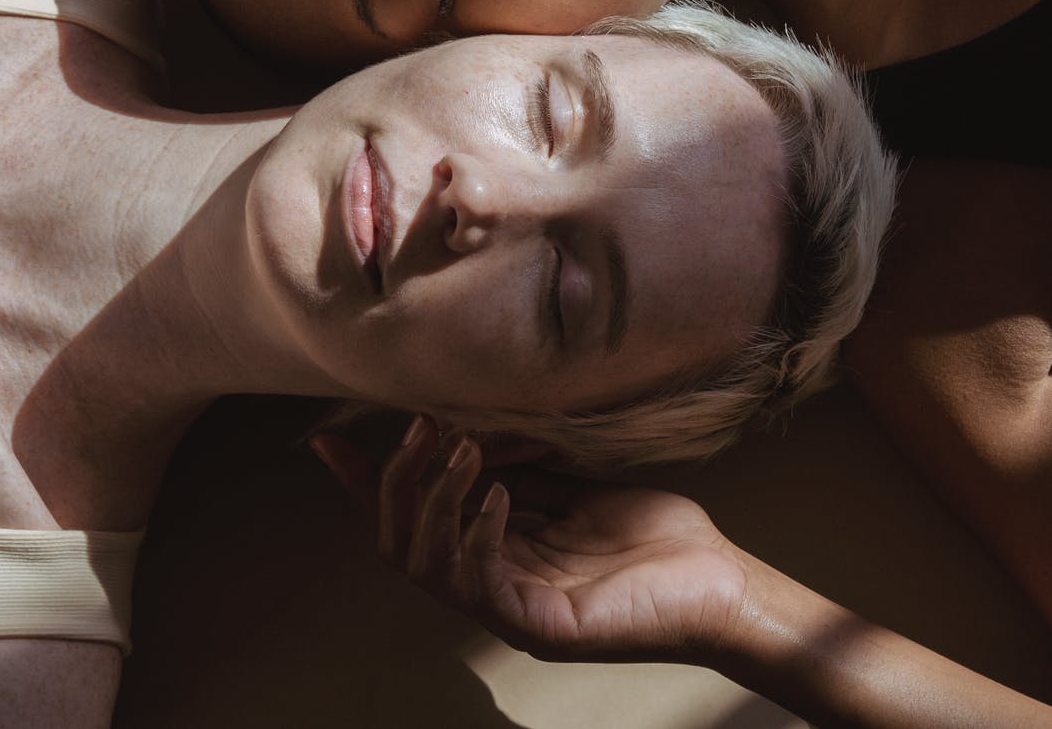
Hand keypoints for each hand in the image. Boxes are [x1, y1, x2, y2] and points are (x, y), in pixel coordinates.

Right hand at [312, 418, 750, 663]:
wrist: (721, 581)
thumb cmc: (658, 537)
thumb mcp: (576, 484)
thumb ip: (520, 463)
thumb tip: (462, 424)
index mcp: (496, 552)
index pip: (411, 520)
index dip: (367, 484)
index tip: (330, 440)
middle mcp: (492, 586)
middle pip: (401, 545)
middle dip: (399, 483)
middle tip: (426, 430)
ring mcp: (512, 612)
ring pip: (427, 567)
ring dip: (434, 501)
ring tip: (462, 451)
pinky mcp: (541, 627)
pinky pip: (482, 586)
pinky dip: (478, 535)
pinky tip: (498, 496)